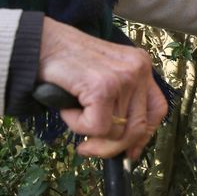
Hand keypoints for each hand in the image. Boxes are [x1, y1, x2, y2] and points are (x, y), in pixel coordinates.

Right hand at [37, 17, 167, 159]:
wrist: (39, 43)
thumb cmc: (65, 62)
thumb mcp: (103, 78)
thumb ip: (119, 104)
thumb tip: (126, 148)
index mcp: (140, 65)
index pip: (157, 109)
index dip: (144, 137)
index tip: (129, 152)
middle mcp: (138, 69)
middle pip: (139, 127)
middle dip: (112, 147)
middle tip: (88, 147)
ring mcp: (123, 78)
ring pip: (116, 133)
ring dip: (88, 131)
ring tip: (73, 110)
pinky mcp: (103, 87)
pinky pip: (96, 128)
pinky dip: (76, 125)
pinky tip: (68, 107)